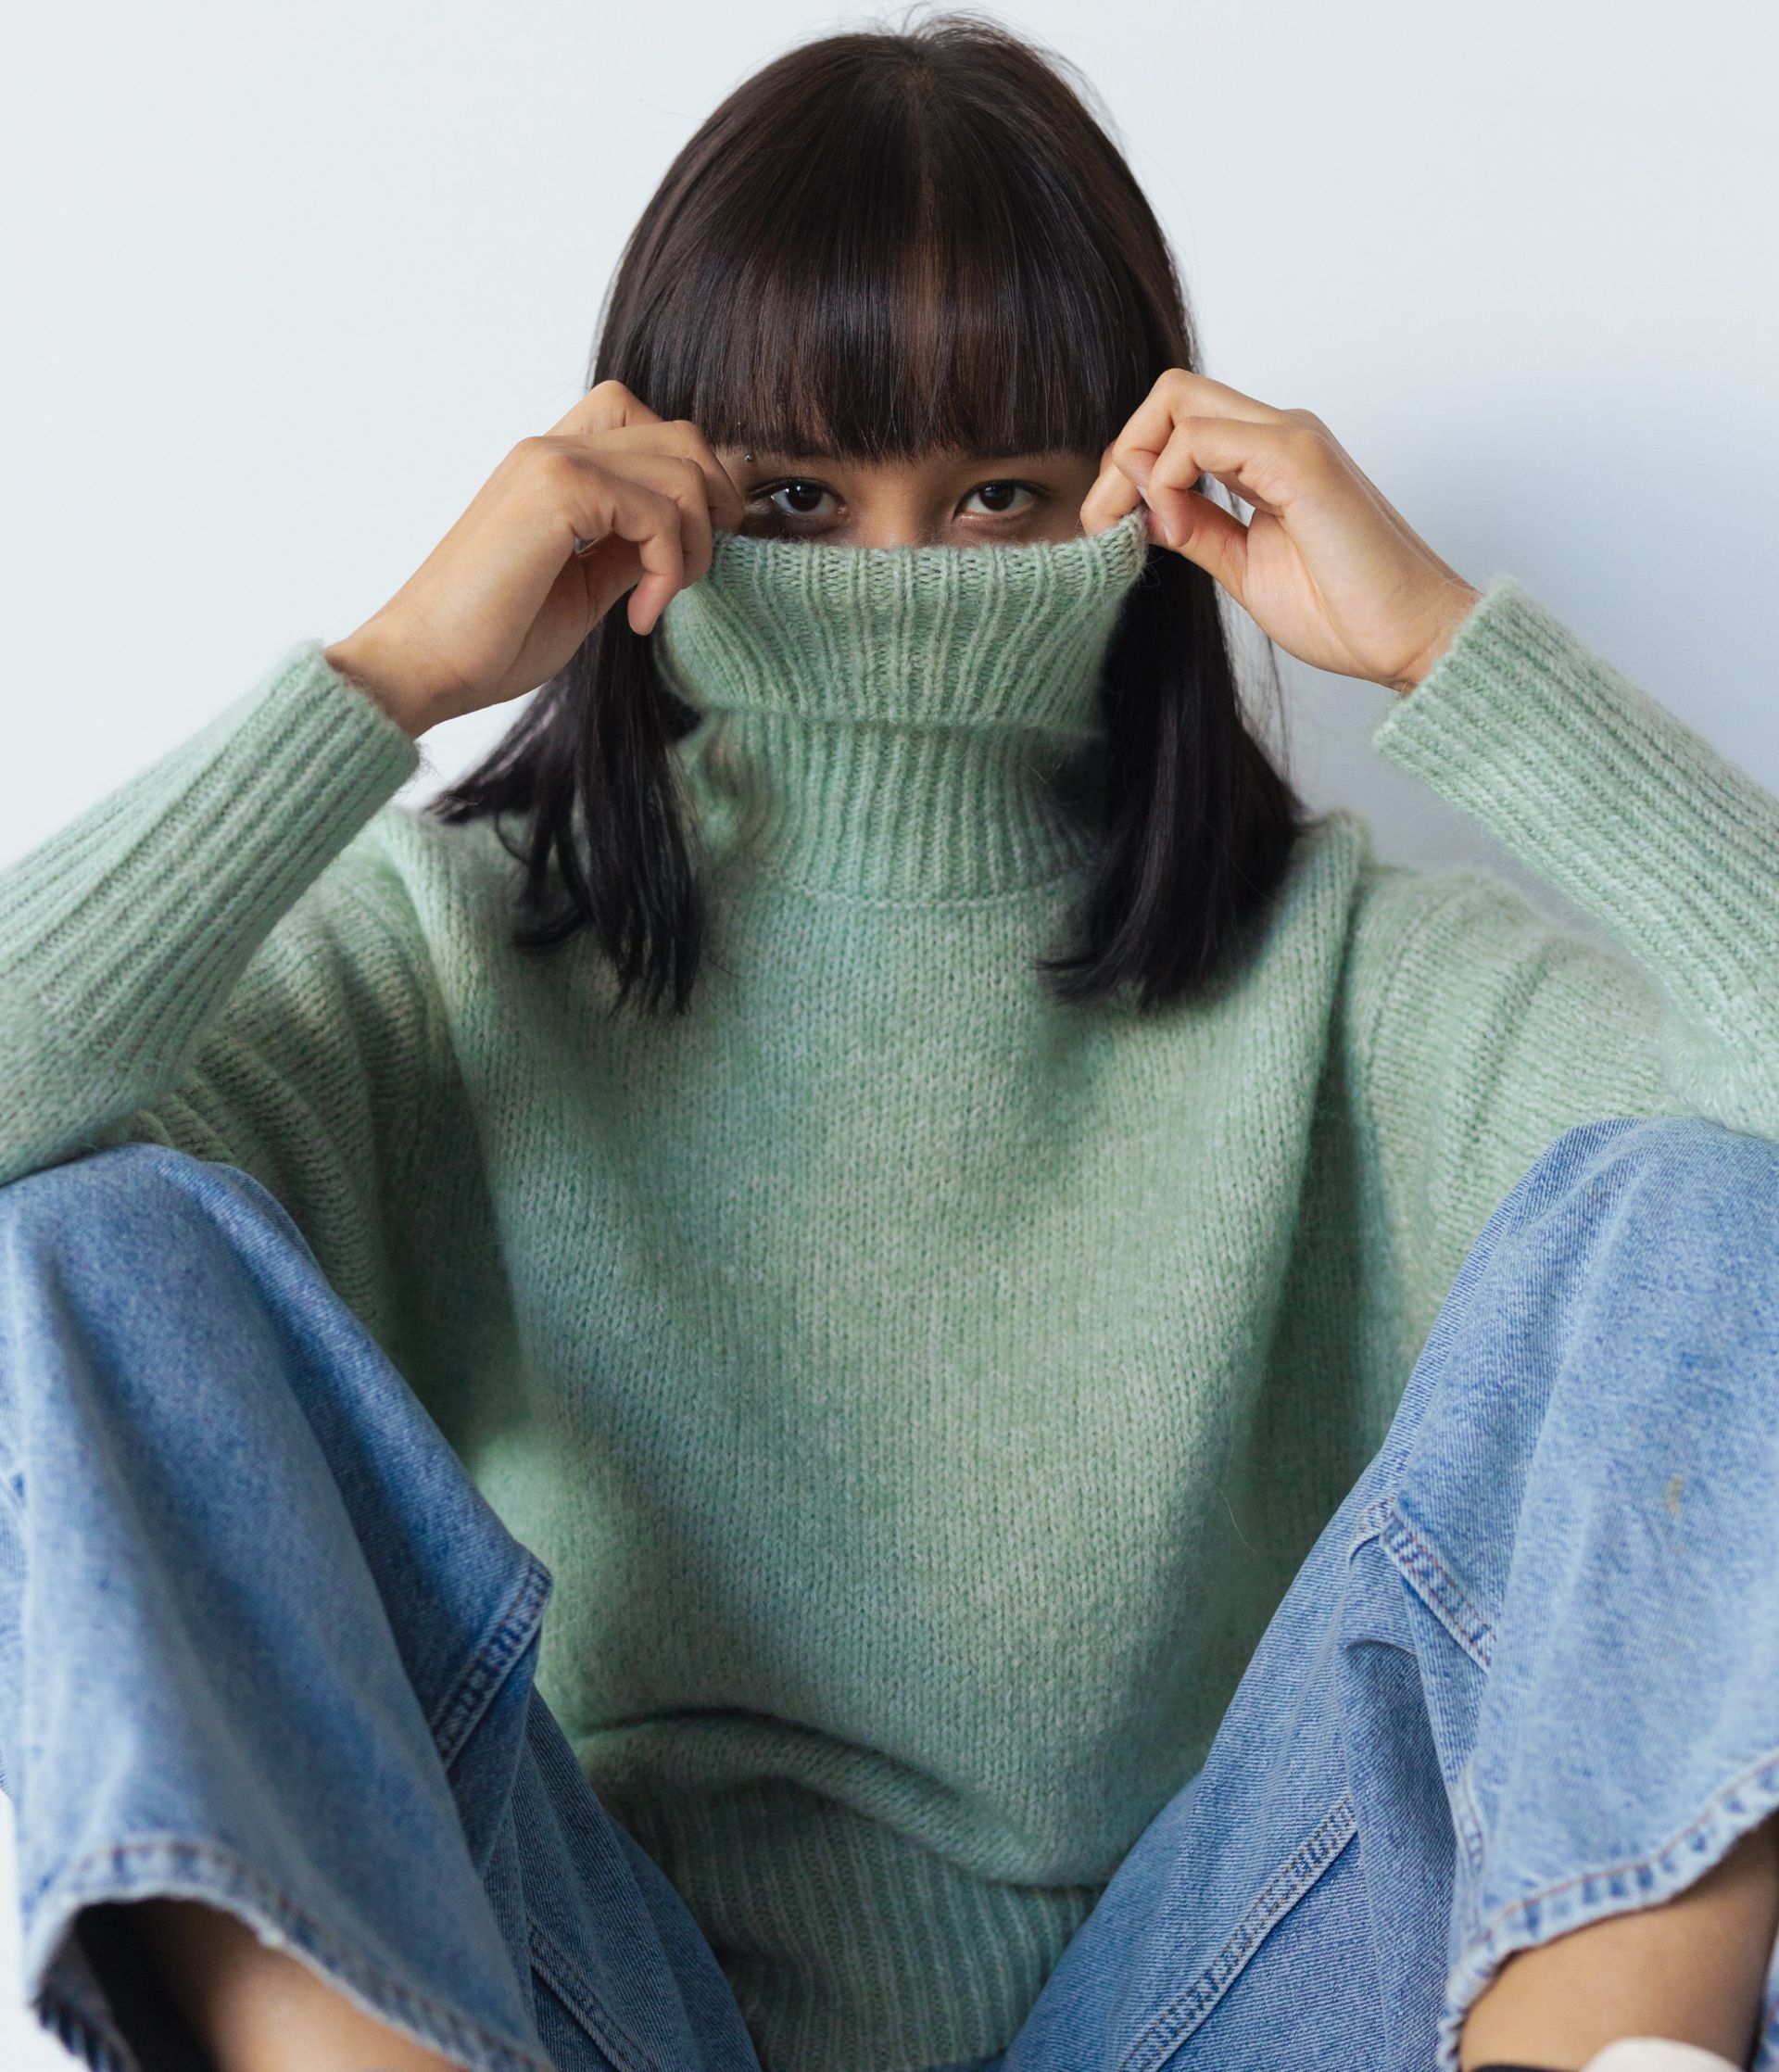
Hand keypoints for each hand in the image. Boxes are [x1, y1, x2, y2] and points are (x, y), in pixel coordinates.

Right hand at [323, 380, 745, 736]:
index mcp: (552, 465)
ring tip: (657, 601)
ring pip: (683, 469)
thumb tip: (684, 537)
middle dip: (714, 506)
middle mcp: (551, 448)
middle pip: (681, 436)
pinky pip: (659, 511)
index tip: (689, 553)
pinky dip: (668, 569)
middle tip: (692, 573)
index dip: (692, 481)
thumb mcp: (585, 588)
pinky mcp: (556, 489)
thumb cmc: (491, 640)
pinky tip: (639, 618)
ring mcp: (551, 460)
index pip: (648, 425)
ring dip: (693, 545)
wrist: (421, 665)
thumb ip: (629, 550)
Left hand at [1079, 370, 1482, 694]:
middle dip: (1120, 452)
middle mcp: (1280, 434)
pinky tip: (1173, 526)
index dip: (1130, 463)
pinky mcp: (1299, 461)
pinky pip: (1202, 439)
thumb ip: (1195, 531)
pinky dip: (1168, 479)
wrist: (1412, 640)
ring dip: (1135, 465)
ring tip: (1131, 530)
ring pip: (1180, 402)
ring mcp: (1292, 440)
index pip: (1178, 419)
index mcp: (1268, 457)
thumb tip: (1140, 505)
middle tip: (1103, 521)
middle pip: (1172, 393)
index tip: (1110, 526)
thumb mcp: (1243, 569)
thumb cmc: (1346, 611)